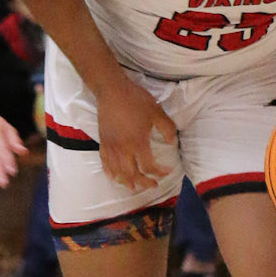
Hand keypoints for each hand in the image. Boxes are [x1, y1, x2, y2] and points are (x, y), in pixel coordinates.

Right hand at [94, 73, 177, 190]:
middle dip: (143, 182)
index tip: (167, 171)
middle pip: (132, 174)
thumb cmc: (136, 100)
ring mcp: (111, 146)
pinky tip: (114, 177)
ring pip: (117, 172)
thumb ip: (167, 128)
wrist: (112, 90)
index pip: (148, 166)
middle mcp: (123, 149)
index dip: (159, 172)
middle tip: (153, 185)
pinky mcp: (103, 142)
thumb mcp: (157, 112)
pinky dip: (110, 172)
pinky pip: (104, 162)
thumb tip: (172, 143)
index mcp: (138, 142)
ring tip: (134, 186)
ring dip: (127, 182)